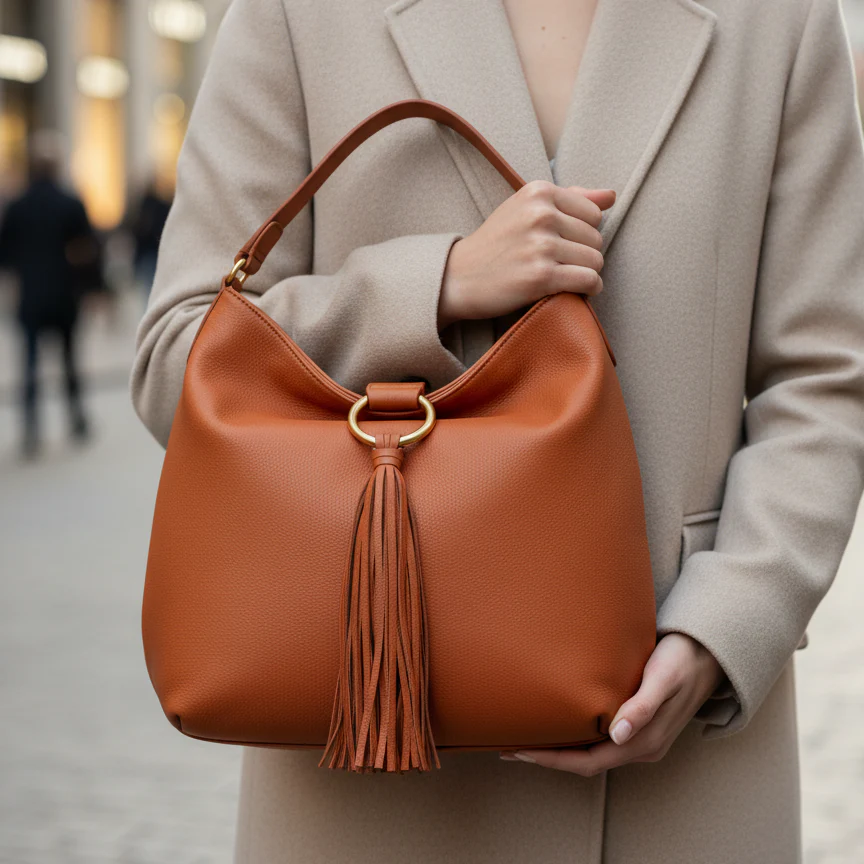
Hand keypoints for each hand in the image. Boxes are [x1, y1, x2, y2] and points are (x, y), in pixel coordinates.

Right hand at [438, 181, 615, 329]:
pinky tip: (577, 291)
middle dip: (583, 254)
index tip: (562, 244)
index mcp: (538, 192)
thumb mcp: (525, 208)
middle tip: (560, 264)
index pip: (593, 213)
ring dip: (586, 273)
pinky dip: (589, 289)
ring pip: (595, 260)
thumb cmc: (496, 243)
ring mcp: (541, 246)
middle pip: (596, 238)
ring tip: (565, 276)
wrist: (459, 277)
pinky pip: (588, 281)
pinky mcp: (541, 277)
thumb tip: (611, 195)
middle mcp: (541, 214)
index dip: (582, 232)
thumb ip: (570, 198)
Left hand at [500, 633, 725, 775]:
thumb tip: (618, 735)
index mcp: (644, 741)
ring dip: (560, 748)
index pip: (589, 761)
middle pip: (585, 762)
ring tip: (527, 734)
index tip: (520, 751)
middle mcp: (640, 746)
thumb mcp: (663, 678)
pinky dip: (575, 736)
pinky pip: (599, 739)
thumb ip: (643, 706)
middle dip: (548, 757)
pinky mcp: (637, 724)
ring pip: (592, 752)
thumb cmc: (682, 659)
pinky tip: (559, 721)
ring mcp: (639, 737)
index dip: (553, 760)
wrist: (707, 651)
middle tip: (510, 745)